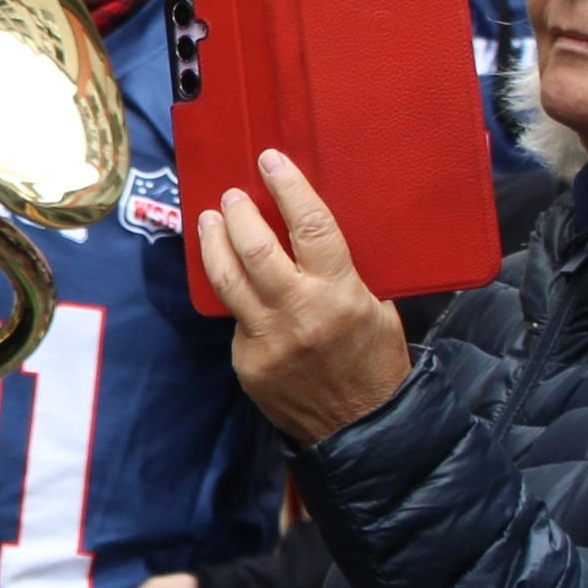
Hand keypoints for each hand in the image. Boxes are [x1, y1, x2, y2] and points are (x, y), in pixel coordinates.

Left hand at [195, 150, 413, 445]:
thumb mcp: (378, 305)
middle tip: (231, 196)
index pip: (309, 226)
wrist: (361, 426)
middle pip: (254, 249)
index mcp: (340, 292)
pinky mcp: (246, 362)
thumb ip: (346, 269)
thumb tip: (313, 229)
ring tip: (209, 221)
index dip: (287, 188)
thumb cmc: (376, 359)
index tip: (270, 161)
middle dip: (237, 215)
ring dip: (214, 245)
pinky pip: (233, 318)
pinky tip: (232, 279)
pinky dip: (233, 295)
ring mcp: (266, 340)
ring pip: (226, 281)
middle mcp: (298, 312)